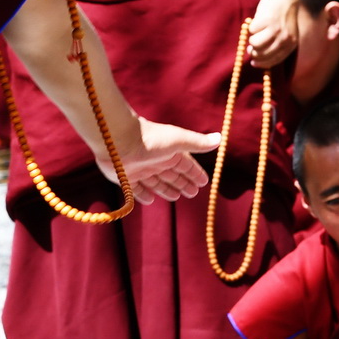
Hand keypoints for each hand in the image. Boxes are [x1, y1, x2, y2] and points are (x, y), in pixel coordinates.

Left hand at [103, 119, 219, 203]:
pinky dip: (143, 194)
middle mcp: (156, 161)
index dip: (195, 173)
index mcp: (170, 153)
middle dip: (183, 183)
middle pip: (173, 176)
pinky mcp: (125, 178)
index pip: (186, 165)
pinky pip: (137, 190)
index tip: (204, 182)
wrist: (119, 140)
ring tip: (176, 197)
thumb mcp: (178, 141)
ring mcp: (141, 169)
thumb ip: (198, 143)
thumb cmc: (151, 139)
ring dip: (167, 189)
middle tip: (193, 193)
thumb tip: (220, 138)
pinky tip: (150, 200)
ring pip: (157, 183)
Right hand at [246, 0, 299, 68]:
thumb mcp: (286, 33)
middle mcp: (284, 39)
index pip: (274, 61)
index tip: (254, 63)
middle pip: (262, 54)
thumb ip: (277, 45)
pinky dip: (251, 27)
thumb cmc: (283, 16)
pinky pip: (251, 30)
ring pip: (255, 44)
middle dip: (254, 52)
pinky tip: (257, 21)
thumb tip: (258, 58)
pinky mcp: (266, 20)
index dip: (262, 63)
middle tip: (250, 48)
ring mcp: (275, 29)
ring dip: (251, 40)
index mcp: (291, 44)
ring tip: (255, 34)